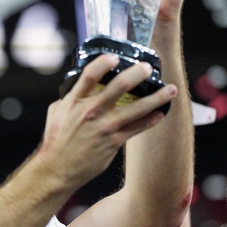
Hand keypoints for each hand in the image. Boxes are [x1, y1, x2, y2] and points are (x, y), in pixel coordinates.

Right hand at [39, 54, 175, 187]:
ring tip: (171, 90)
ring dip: (157, 98)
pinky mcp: (114, 142)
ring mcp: (105, 127)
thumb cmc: (55, 142)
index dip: (104, 62)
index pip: (90, 75)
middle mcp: (92, 111)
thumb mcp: (56, 114)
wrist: (57, 170)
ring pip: (137, 108)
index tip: (116, 57)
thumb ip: (69, 99)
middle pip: (120, 85)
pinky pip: (138, 128)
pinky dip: (151, 120)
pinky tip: (160, 114)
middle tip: (149, 68)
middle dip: (138, 73)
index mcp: (74, 101)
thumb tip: (80, 89)